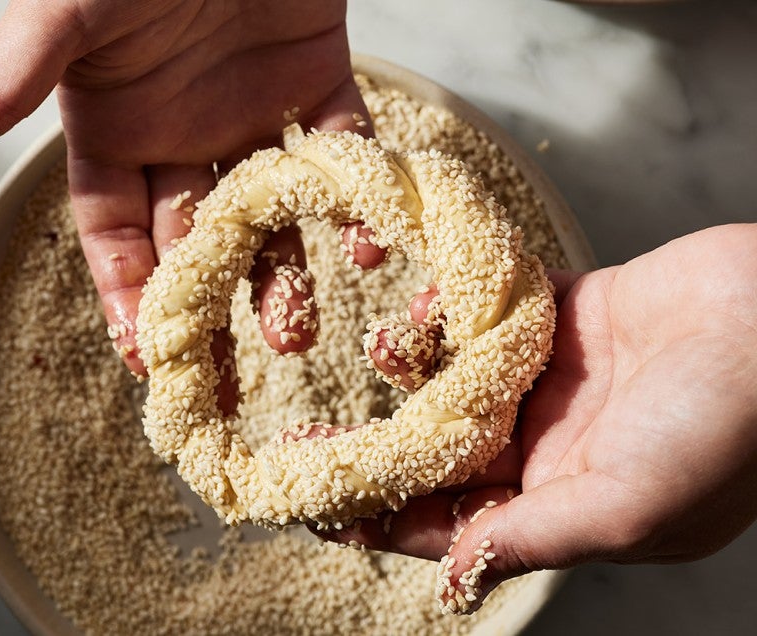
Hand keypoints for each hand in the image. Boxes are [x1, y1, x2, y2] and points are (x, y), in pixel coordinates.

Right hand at [0, 0, 384, 408]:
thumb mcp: (69, 11)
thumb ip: (12, 69)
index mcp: (116, 132)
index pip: (117, 239)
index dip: (128, 301)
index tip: (146, 363)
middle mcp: (183, 136)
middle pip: (195, 247)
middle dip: (207, 315)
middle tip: (224, 386)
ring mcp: (251, 115)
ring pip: (269, 215)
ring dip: (282, 275)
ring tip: (292, 331)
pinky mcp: (317, 80)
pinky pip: (341, 151)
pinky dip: (356, 196)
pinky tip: (364, 241)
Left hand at [324, 224, 756, 610]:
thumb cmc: (730, 424)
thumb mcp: (634, 501)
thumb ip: (539, 535)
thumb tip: (457, 575)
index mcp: (566, 503)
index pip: (455, 522)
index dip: (385, 522)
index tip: (316, 514)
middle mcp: (552, 446)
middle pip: (440, 454)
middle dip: (375, 449)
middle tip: (304, 440)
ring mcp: (555, 381)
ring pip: (457, 383)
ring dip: (413, 370)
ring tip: (378, 350)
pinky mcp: (563, 317)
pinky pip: (487, 317)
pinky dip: (453, 313)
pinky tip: (425, 308)